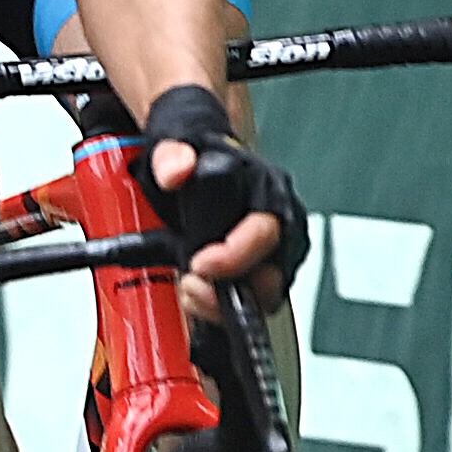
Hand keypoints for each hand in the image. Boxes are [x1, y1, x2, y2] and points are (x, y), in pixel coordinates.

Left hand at [141, 81, 304, 322]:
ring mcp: (273, 251)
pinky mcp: (259, 271)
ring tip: (187, 291)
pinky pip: (249, 300)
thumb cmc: (195, 154)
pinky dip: (219, 305)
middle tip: (189, 286)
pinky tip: (193, 295)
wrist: (196, 162)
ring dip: (222, 303)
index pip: (266, 232)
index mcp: (268, 190)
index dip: (235, 255)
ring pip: (263, 295)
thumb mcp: (175, 146)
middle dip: (229, 291)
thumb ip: (171, 157)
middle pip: (272, 276)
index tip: (200, 264)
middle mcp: (279, 223)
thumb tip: (175, 171)